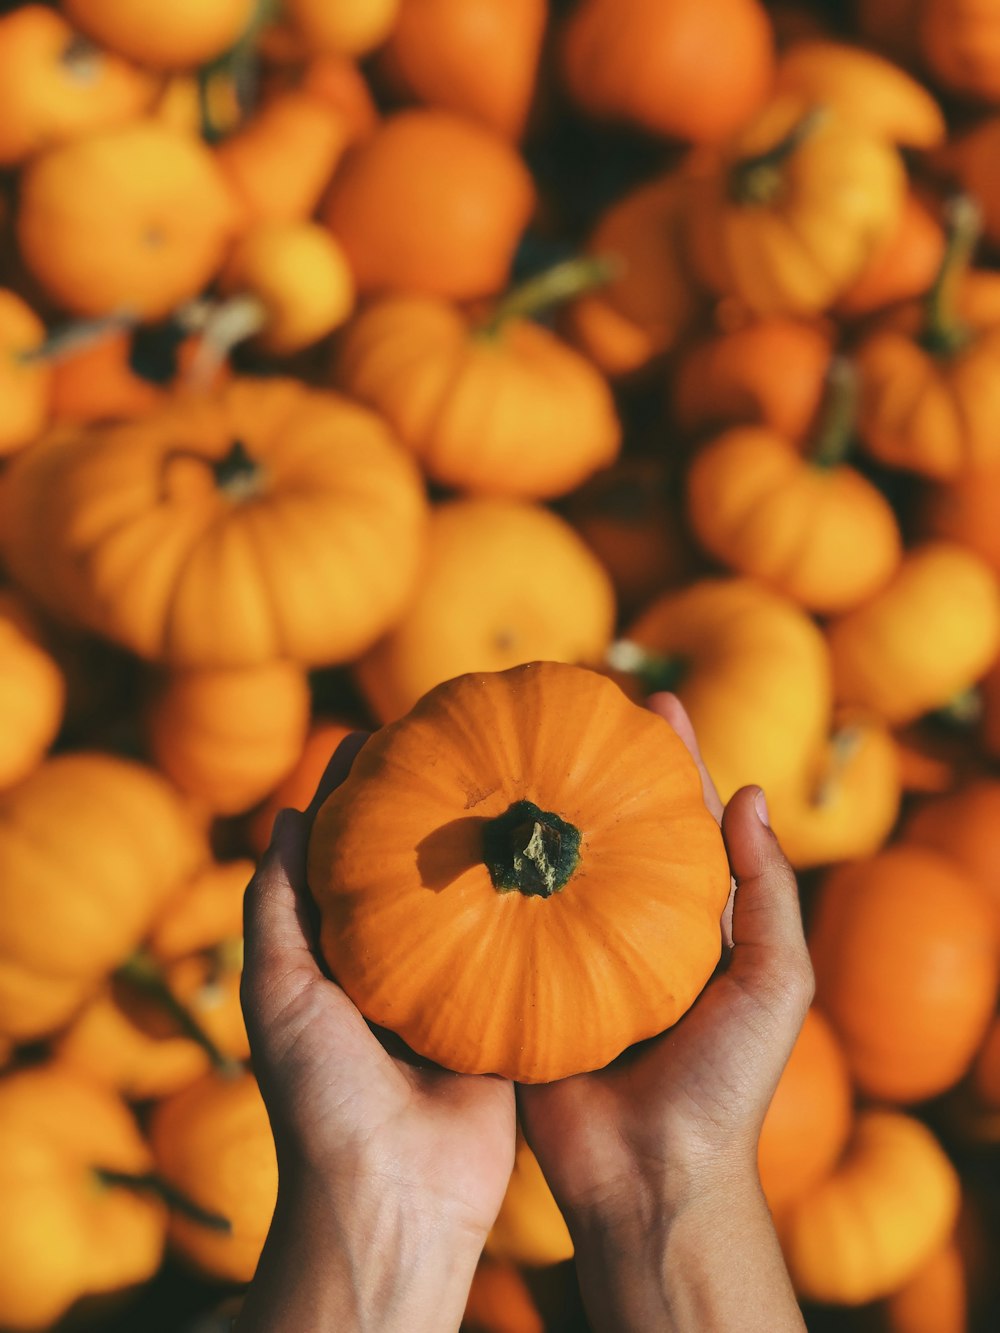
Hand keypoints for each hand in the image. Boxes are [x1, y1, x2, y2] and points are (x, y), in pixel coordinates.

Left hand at [237, 734, 514, 1332]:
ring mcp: (456, 991)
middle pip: (420, 868)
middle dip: (439, 808)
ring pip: (478, 903)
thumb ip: (276, 907)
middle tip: (466, 742)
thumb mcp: (279, 994)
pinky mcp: (507, 1019)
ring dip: (494, 849)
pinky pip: (526, 952)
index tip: (386, 733)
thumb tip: (290, 816)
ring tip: (520, 779)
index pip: (351, 856)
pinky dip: (540, 907)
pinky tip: (560, 855)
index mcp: (340, 958)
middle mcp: (400, 966)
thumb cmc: (321, 1099)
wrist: (396, 1198)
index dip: (361, 795)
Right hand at [518, 693, 812, 1331]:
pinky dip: (487, 879)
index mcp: (689, 923)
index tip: (651, 699)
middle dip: (589, 768)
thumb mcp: (775, 985)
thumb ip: (770, 893)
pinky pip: (502, 924)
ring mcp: (571, 955)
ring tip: (505, 747)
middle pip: (606, 830)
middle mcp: (626, 929)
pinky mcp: (522, 989)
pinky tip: (464, 830)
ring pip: (549, 867)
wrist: (651, 1179)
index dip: (672, 759)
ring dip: (531, 812)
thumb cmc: (725, 1084)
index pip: (682, 821)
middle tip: (563, 705)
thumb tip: (751, 794)